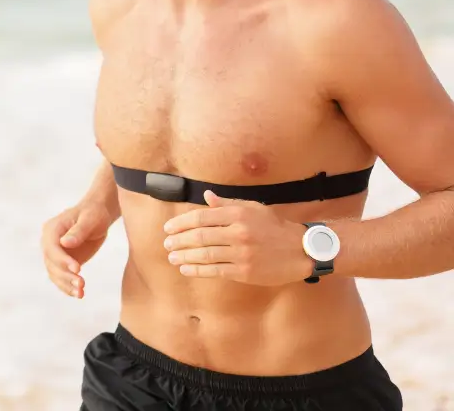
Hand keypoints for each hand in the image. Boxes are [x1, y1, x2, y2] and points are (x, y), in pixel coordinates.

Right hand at [41, 202, 114, 298]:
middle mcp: (49, 242)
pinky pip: (60, 277)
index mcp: (52, 229)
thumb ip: (78, 231)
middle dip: (65, 275)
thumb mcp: (89, 219)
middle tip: (82, 284)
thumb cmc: (94, 213)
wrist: (97, 215)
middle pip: (51, 263)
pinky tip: (79, 294)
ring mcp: (55, 253)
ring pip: (54, 273)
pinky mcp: (62, 262)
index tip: (78, 269)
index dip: (62, 260)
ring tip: (81, 293)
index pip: (51, 247)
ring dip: (66, 284)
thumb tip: (65, 243)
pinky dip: (67, 287)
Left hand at [163, 190, 313, 284]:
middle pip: (199, 237)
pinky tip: (185, 269)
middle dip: (178, 241)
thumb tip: (206, 197)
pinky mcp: (244, 271)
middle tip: (167, 244)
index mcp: (238, 215)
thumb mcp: (253, 208)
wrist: (302, 250)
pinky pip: (214, 271)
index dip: (181, 223)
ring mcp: (241, 254)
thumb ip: (227, 204)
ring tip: (172, 257)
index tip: (168, 228)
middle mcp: (238, 233)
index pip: (201, 217)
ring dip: (183, 256)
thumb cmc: (275, 227)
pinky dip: (196, 270)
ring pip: (204, 255)